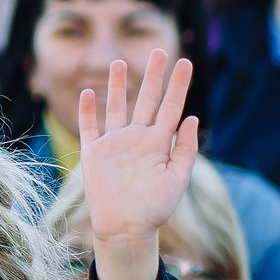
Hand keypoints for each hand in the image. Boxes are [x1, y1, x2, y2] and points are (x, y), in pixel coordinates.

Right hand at [77, 51, 200, 279]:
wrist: (126, 227)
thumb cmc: (155, 208)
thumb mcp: (178, 178)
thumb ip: (184, 148)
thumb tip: (191, 118)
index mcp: (159, 142)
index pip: (171, 106)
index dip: (178, 85)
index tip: (186, 62)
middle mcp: (137, 138)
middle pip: (146, 100)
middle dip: (153, 76)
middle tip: (159, 51)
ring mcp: (115, 144)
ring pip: (116, 107)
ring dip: (117, 86)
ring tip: (118, 62)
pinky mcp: (94, 153)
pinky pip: (90, 127)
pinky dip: (88, 111)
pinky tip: (89, 93)